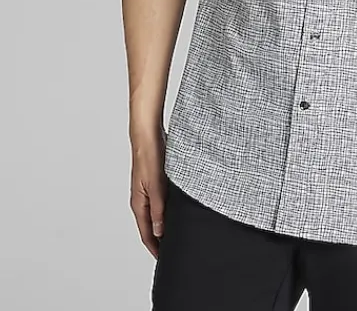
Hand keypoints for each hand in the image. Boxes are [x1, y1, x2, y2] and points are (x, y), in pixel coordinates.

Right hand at [129, 124, 167, 258]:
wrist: (148, 135)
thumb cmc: (148, 156)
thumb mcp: (156, 185)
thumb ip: (158, 209)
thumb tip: (159, 232)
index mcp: (139, 203)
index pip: (146, 233)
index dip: (155, 247)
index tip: (166, 259)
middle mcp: (142, 199)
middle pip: (151, 226)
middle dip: (161, 239)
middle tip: (175, 249)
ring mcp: (149, 191)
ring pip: (157, 214)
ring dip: (165, 224)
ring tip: (179, 233)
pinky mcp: (156, 182)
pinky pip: (162, 202)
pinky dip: (168, 210)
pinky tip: (179, 210)